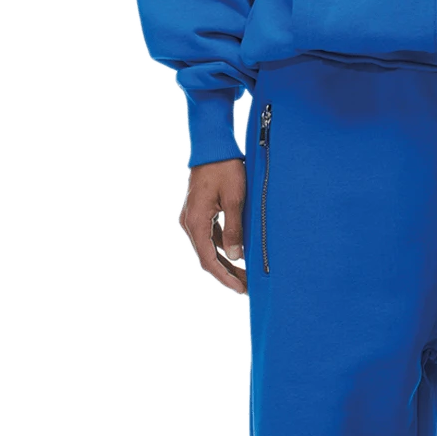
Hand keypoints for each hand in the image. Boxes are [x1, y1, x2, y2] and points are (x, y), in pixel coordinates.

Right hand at [179, 158, 247, 294]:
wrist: (212, 147)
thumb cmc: (225, 169)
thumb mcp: (235, 200)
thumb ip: (234, 230)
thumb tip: (235, 257)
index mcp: (196, 223)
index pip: (209, 260)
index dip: (225, 277)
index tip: (241, 288)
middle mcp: (189, 223)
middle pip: (207, 257)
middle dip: (227, 274)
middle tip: (247, 287)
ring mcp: (191, 218)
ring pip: (207, 248)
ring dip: (225, 262)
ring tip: (244, 275)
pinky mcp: (197, 213)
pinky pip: (208, 237)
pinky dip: (221, 248)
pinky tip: (236, 254)